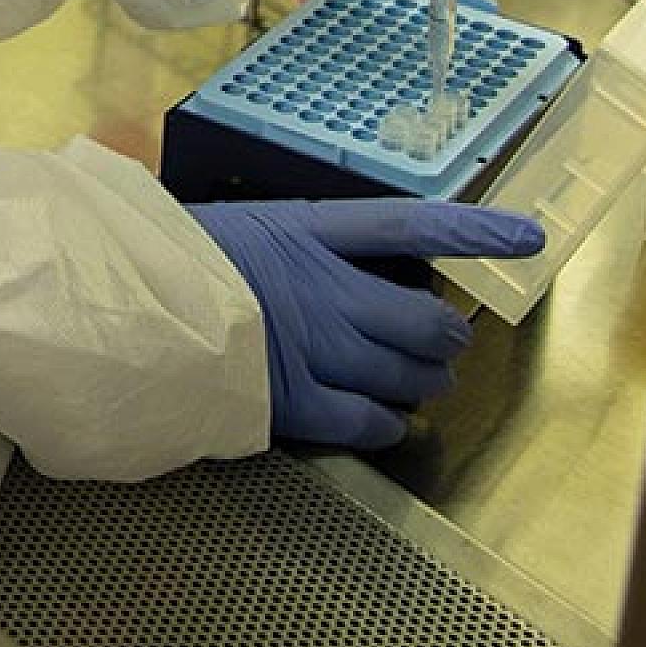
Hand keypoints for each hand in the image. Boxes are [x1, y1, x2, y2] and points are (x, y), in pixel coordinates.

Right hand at [191, 200, 542, 447]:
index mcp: (303, 229)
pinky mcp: (296, 403)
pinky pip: (370, 422)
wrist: (116, 307)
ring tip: (414, 382)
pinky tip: (380, 418)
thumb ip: (283, 238)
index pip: (406, 225)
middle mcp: (324, 289)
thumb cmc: (160, 255)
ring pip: (409, 375)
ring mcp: (314, 348)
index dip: (470, 233)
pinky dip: (386, 423)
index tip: (528, 237)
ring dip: (422, 383)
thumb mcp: (228, 223)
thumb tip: (325, 254)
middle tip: (437, 341)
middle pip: (424, 319)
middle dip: (443, 336)